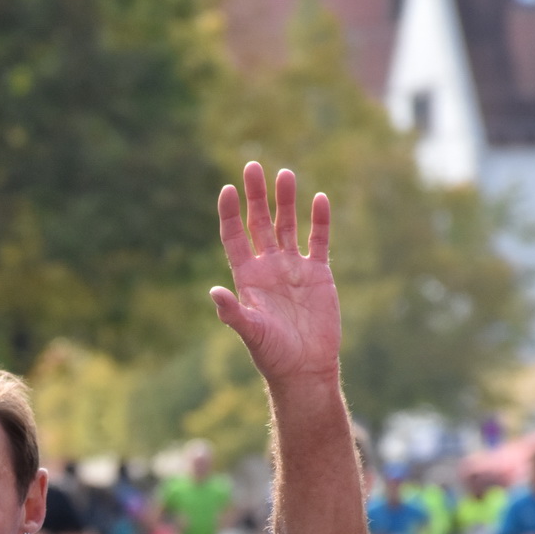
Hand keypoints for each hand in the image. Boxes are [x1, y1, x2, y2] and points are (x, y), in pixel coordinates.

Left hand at [210, 163, 339, 384]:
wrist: (305, 368)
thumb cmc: (272, 354)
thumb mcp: (250, 332)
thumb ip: (232, 312)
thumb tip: (214, 291)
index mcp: (247, 278)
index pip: (234, 237)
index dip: (229, 214)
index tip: (227, 190)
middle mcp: (268, 267)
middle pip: (258, 223)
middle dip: (256, 196)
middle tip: (252, 166)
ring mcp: (292, 268)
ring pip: (287, 225)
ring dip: (286, 201)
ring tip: (286, 174)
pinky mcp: (317, 274)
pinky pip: (318, 241)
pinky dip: (320, 221)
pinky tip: (320, 199)